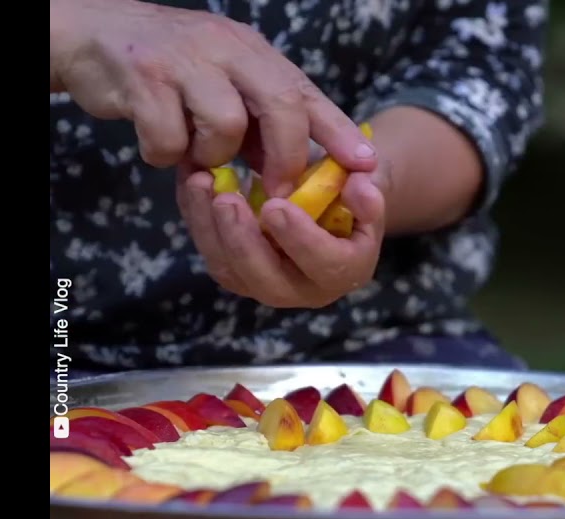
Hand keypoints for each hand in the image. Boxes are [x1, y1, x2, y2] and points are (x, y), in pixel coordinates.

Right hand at [49, 0, 375, 192]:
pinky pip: (170, 138)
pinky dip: (165, 153)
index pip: (306, 92)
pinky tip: (158, 145)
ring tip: (194, 153)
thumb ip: (258, 122)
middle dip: (285, 158)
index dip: (339, 131)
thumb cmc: (169, 69)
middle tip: (275, 191)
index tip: (367, 165)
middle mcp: (225, 48)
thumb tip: (295, 172)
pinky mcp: (144, 78)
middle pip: (279, 105)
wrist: (95, 37)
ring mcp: (185, 60)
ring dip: (212, 156)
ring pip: (225, 125)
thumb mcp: (223, 82)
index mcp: (252, 52)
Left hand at [176, 160, 387, 308]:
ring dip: (211, 231)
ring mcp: (267, 284)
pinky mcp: (240, 273)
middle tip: (226, 200)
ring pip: (232, 272)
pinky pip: (214, 255)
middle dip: (244, 242)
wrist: (331, 200)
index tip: (276, 206)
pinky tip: (193, 185)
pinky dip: (198, 221)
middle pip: (269, 282)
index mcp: (346, 271)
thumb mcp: (371, 185)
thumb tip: (356, 186)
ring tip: (200, 183)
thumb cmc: (353, 191)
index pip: (325, 265)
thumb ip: (370, 189)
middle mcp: (305, 289)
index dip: (300, 239)